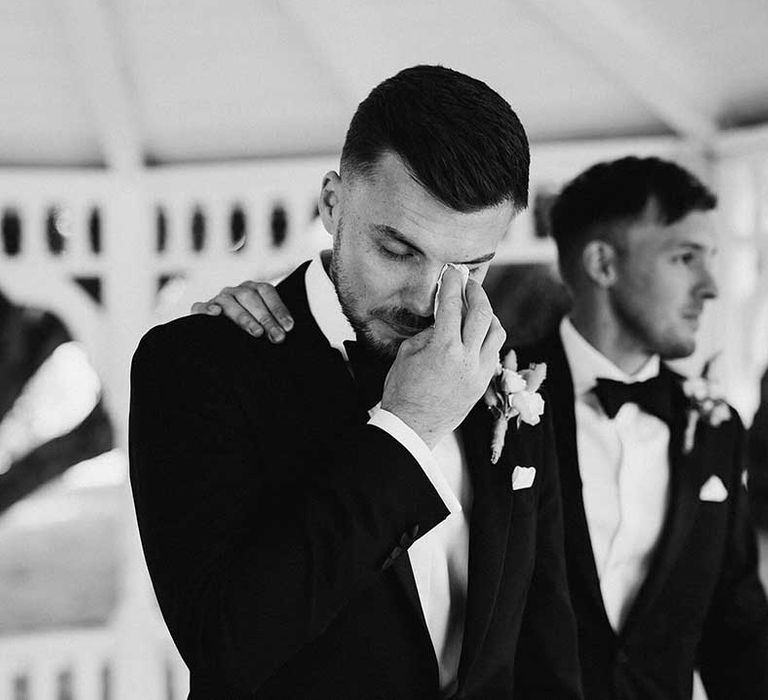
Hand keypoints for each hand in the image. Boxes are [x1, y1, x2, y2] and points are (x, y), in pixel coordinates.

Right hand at [190, 281, 293, 342]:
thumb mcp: (264, 325)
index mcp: (253, 289)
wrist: (224, 336)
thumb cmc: (251, 330)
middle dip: (266, 318)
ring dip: (244, 317)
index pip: (266, 292)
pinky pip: (199, 306)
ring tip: (257, 332)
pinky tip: (216, 314)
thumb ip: (273, 326)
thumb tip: (284, 334)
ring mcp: (218, 299)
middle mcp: (235, 291)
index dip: (278, 308)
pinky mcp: (200, 309)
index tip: (289, 327)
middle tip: (277, 336)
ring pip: (229, 302)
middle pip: (250, 297)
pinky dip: (206, 309)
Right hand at [381, 267, 504, 448]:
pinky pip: (494, 351)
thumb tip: (443, 321)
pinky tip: (477, 334)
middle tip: (469, 284)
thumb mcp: (407, 354)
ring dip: (488, 315)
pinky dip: (488, 337)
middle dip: (477, 293)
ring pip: (497, 332)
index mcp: (444, 348)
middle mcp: (467, 358)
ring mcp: (479, 372)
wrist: (412, 426)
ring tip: (476, 309)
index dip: (453, 284)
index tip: (453, 272)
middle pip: (482, 313)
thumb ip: (428, 334)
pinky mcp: (483, 383)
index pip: (452, 305)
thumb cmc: (402, 390)